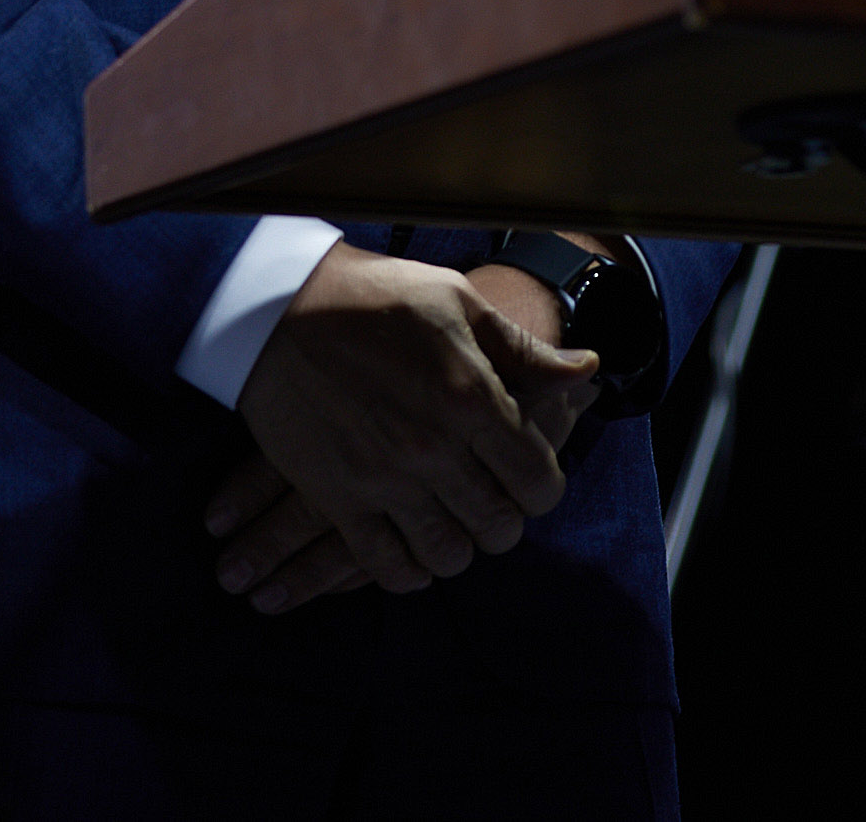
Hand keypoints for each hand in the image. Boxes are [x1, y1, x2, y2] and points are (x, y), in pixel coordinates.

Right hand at [207, 244, 597, 611]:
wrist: (278, 306)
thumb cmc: (377, 295)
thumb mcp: (459, 303)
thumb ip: (524, 349)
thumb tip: (586, 369)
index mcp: (473, 397)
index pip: (537, 481)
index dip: (541, 489)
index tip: (527, 480)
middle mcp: (435, 448)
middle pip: (496, 526)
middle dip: (503, 521)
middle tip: (490, 504)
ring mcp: (384, 478)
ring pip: (447, 555)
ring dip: (457, 548)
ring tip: (451, 526)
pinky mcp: (337, 497)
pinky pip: (384, 565)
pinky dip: (406, 571)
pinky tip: (409, 551)